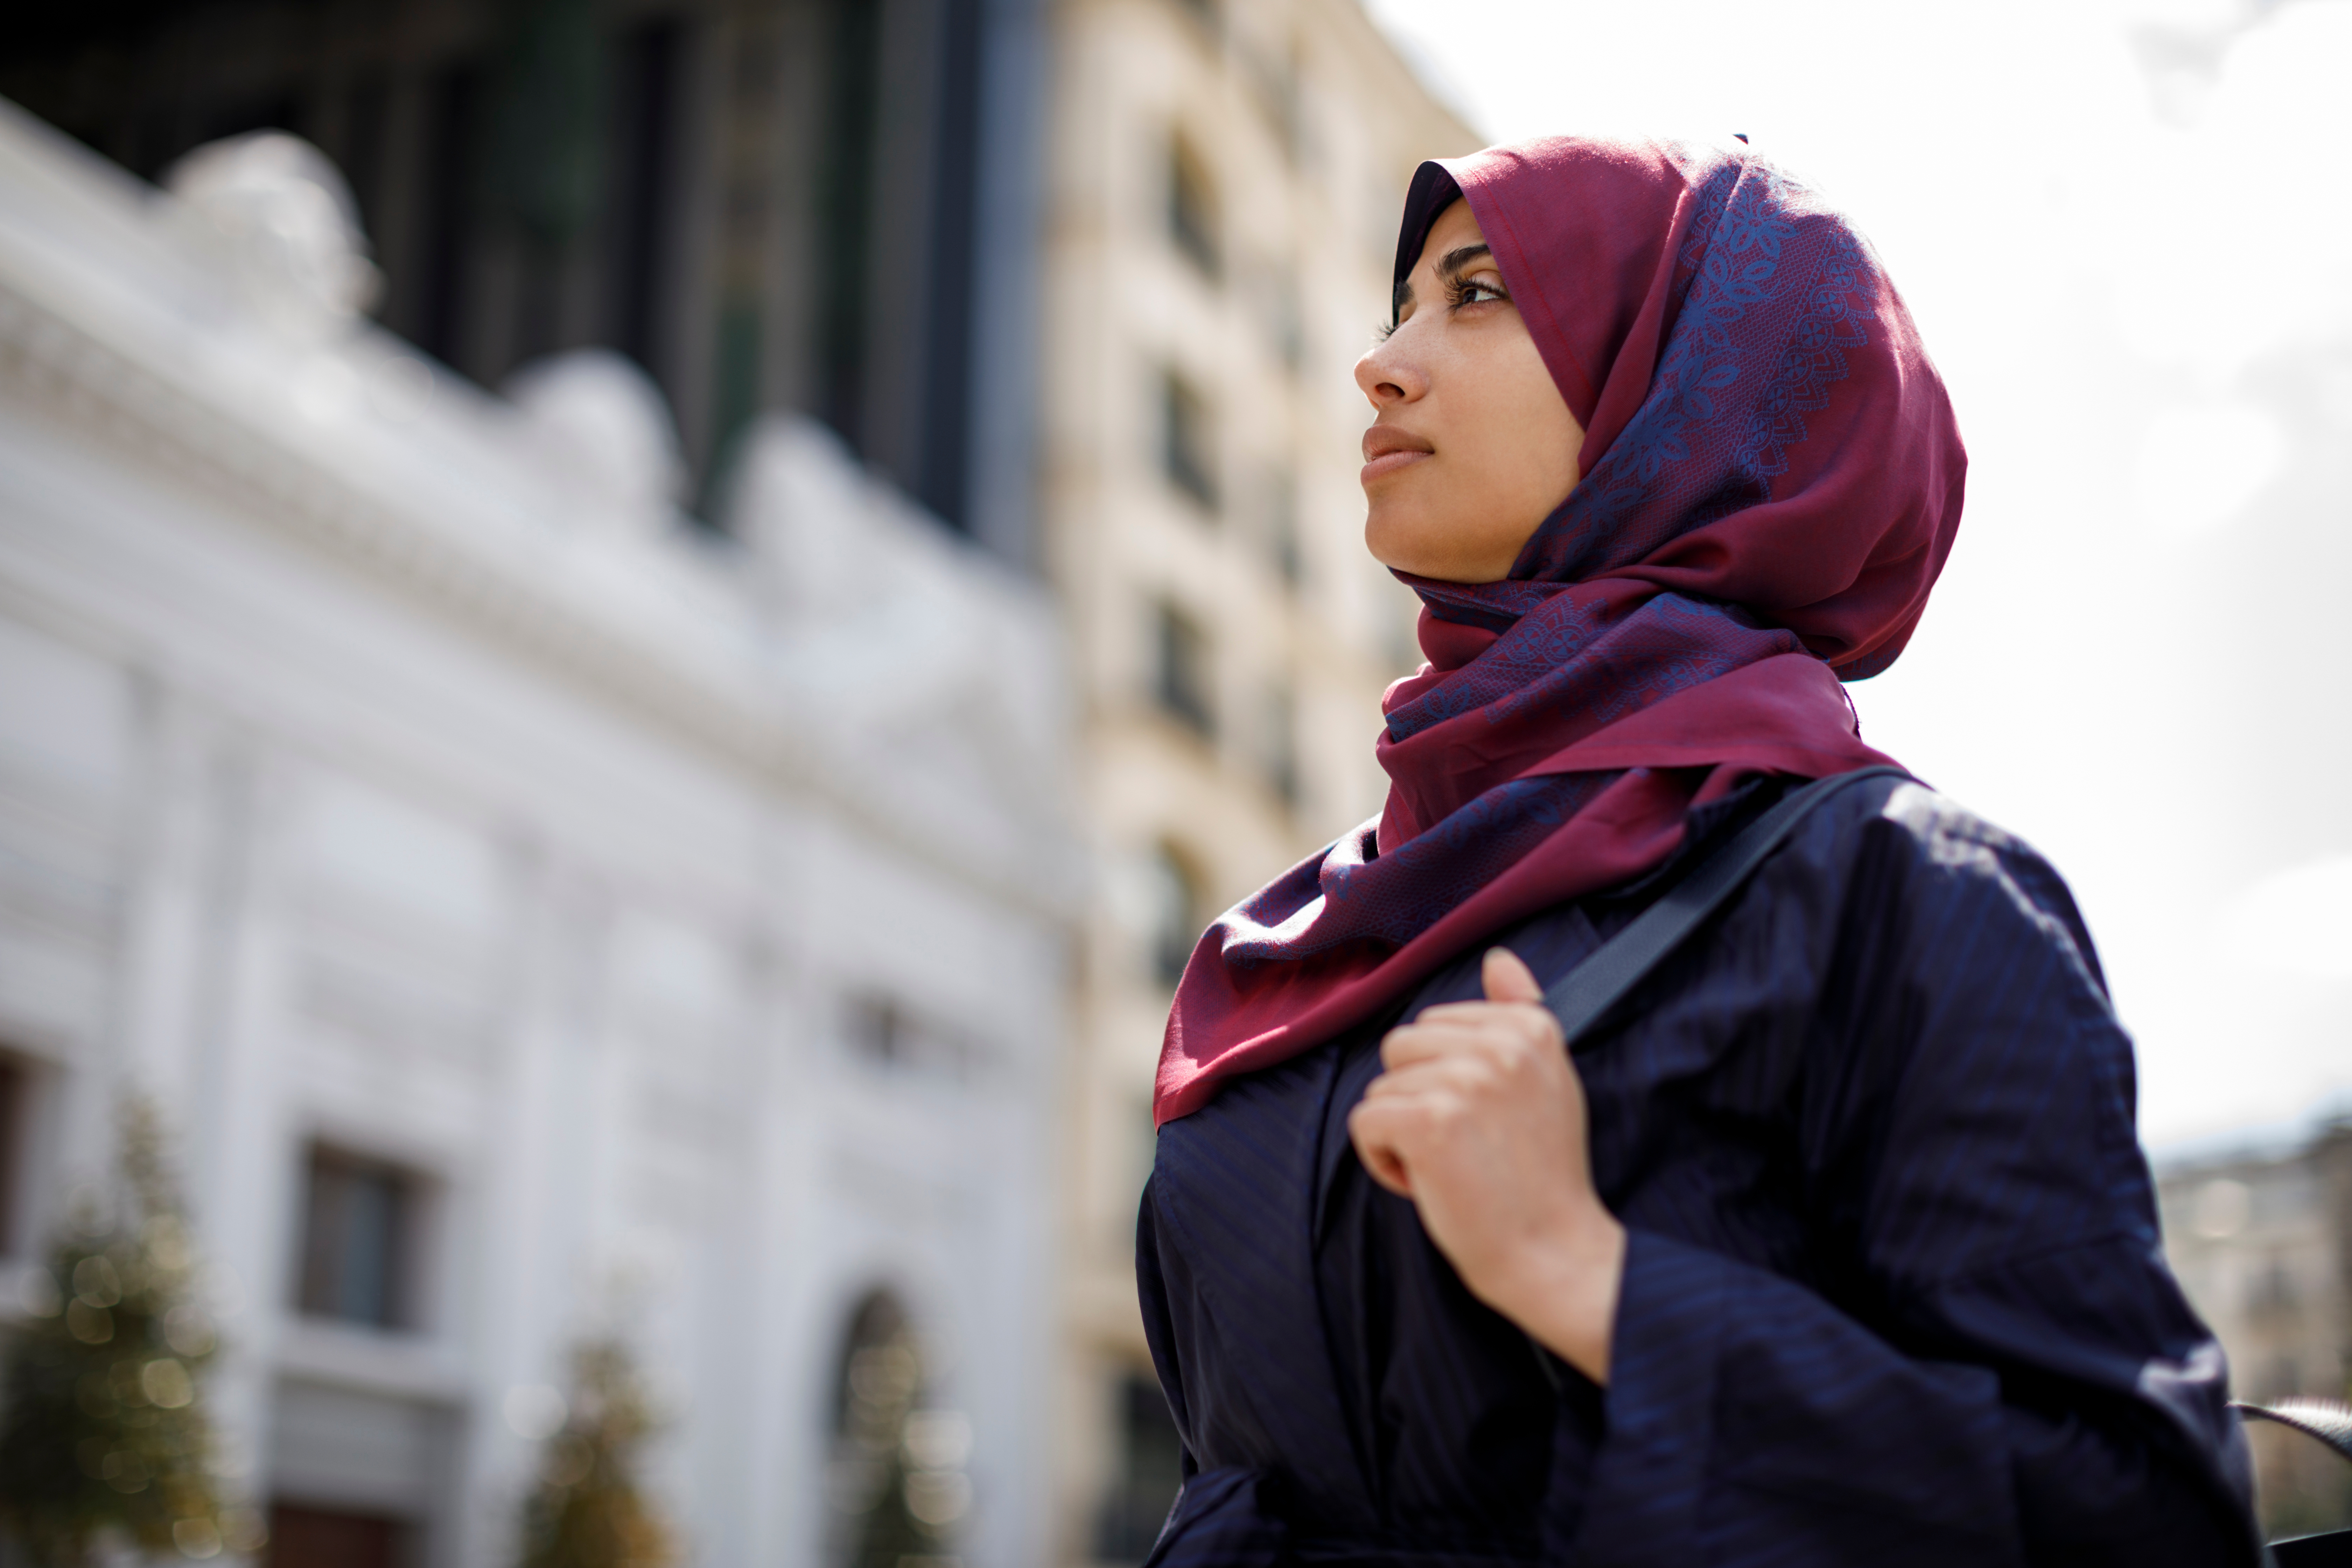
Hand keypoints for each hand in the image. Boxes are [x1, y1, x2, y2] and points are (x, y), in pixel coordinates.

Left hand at [1346, 947, 1626, 1382]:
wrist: (1554, 1252)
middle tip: (1466, 1147)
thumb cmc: (1543, 1175)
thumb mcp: (1547, 1080)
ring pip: (1382, 1086)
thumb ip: (1520, 1013)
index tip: (1487, 1119)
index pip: (1437, 1023)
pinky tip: (1427, 1182)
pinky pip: (1365, 1121)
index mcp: (1530, 1027)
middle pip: (1402, 1046)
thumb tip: (1498, 958)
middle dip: (1417, 1098)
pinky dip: (1382, 1159)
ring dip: (1401, 1132)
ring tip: (1451, 1166)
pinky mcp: (1428, 1121)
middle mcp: (1500, 1044)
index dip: (1446, 1077)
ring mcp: (1464, 1080)